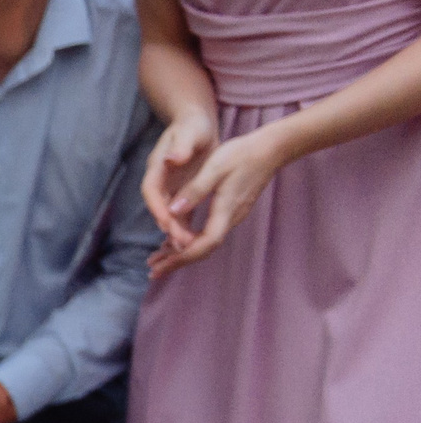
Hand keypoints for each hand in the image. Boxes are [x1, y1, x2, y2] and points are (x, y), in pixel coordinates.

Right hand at [138, 110, 212, 244]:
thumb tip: (172, 159)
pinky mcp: (182, 193)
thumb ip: (181, 147)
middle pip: (160, 207)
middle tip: (181, 244)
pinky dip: (184, 228)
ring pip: (170, 214)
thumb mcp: (189, 133)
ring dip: (176, 232)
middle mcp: (160, 181)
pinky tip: (193, 243)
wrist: (196, 124)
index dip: (157, 208)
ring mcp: (170, 188)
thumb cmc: (193, 126)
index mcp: (157, 167)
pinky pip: (181, 214)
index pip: (151, 191)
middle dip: (169, 226)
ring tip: (187, 250)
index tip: (166, 223)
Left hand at [151, 124, 286, 277]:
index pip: (204, 244)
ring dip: (181, 252)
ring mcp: (231, 216)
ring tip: (157, 261)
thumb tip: (172, 212)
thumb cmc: (242, 155)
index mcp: (225, 211)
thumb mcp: (214, 167)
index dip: (182, 257)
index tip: (162, 266)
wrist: (271, 149)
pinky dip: (189, 240)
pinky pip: (207, 233)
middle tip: (152, 272)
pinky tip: (173, 242)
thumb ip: (194, 190)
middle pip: (202, 249)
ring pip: (203, 242)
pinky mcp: (229, 210)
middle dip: (177, 261)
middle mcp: (230, 218)